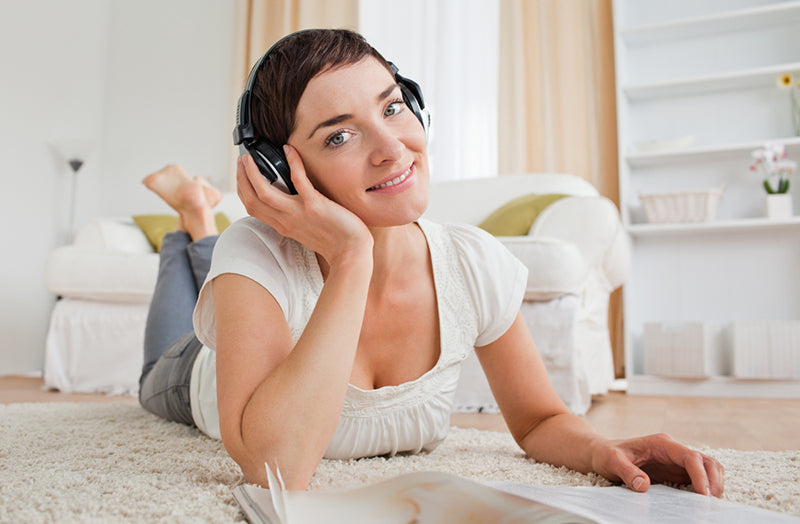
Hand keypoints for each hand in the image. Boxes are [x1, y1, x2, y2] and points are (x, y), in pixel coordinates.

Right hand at [237, 146, 372, 266]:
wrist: (351, 252)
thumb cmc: (335, 241)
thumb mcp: (306, 231)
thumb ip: (295, 217)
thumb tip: (291, 200)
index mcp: (283, 226)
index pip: (252, 208)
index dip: (242, 189)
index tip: (241, 174)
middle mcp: (286, 221)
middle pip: (252, 199)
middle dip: (242, 178)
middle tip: (242, 161)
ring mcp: (299, 213)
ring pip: (265, 192)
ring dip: (253, 173)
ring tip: (251, 158)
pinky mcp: (315, 205)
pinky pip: (298, 180)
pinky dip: (293, 162)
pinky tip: (289, 149)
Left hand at [589, 433, 723, 496]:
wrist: (603, 452)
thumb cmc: (607, 454)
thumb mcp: (611, 461)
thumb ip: (626, 471)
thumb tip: (642, 485)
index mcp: (662, 444)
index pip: (690, 456)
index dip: (700, 475)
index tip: (703, 494)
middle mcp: (673, 450)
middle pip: (706, 461)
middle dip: (713, 480)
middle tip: (709, 503)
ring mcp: (676, 460)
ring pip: (708, 468)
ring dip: (714, 483)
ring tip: (709, 503)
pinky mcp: (676, 471)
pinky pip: (699, 478)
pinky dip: (706, 487)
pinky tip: (701, 501)